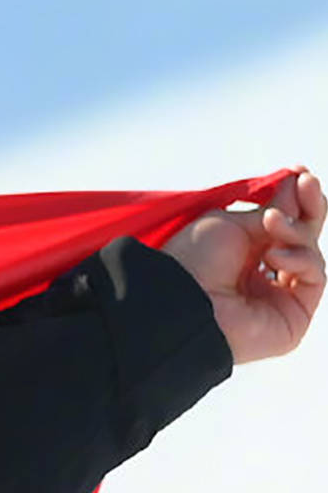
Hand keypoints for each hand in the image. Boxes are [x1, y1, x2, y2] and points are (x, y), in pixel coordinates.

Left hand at [164, 168, 323, 364]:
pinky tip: (273, 255)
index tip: (302, 174)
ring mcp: (279, 299)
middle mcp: (262, 279)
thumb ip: (270, 208)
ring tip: (271, 222)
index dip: (297, 200)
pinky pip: (315, 276)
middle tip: (306, 182)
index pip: (283, 228)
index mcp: (243, 259)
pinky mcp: (293, 318)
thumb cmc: (192, 264)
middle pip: (304, 238)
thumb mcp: (231, 224)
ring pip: (310, 253)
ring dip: (296, 230)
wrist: (179, 302)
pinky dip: (300, 259)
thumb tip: (297, 183)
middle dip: (307, 207)